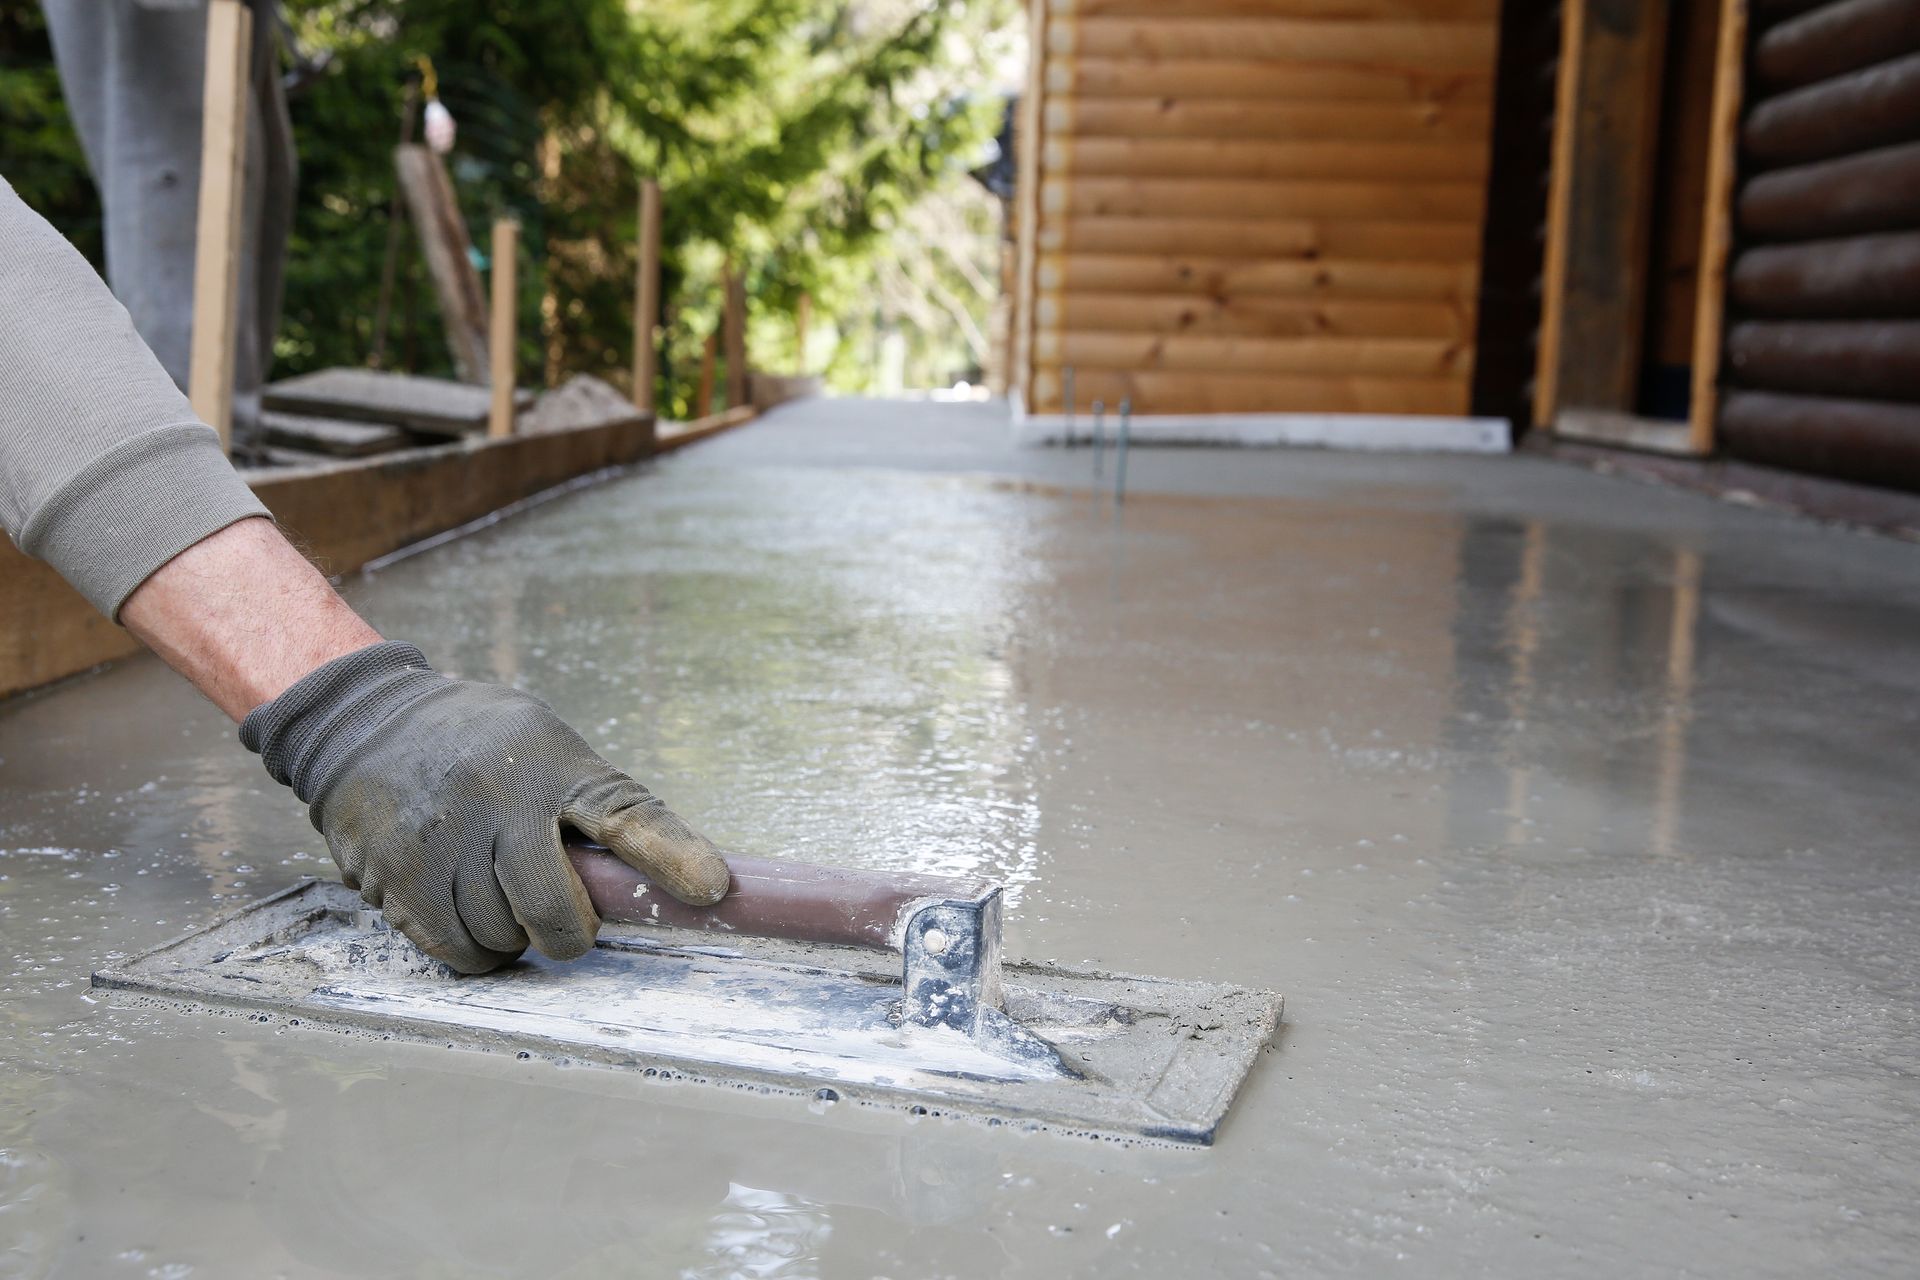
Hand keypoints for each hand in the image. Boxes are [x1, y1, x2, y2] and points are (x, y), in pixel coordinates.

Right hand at [240, 641, 728, 971]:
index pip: (626, 815)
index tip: (712, 887)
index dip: (673, 856)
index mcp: (552, 765)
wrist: (366, 724)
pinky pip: (459, 953)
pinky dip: (475, 950)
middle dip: (571, 931)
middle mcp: (498, 802)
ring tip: (498, 891)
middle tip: (566, 918)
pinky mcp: (398, 877)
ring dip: (514, 935)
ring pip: (505, 939)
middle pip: (557, 910)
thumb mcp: (545, 744)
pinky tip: (467, 909)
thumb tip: (679, 870)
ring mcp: (444, 842)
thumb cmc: (479, 743)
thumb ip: (597, 801)